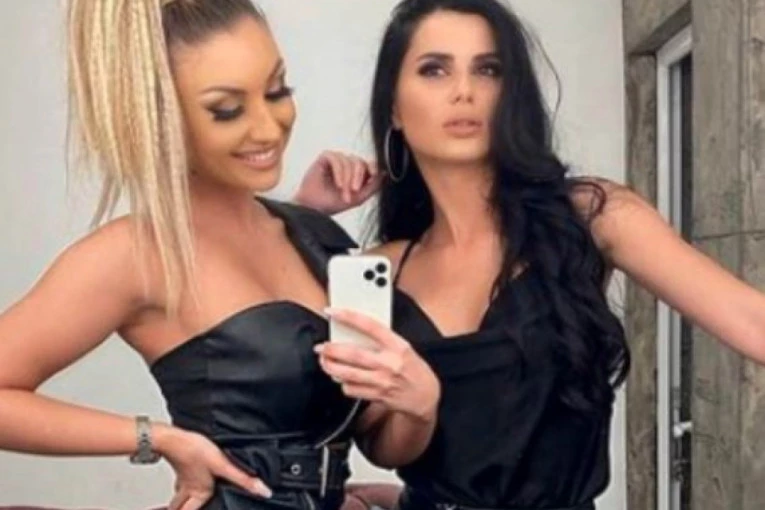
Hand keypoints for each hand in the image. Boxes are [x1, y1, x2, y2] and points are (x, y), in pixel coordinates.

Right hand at [153, 424, 271, 509]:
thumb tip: (263, 491)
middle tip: (184, 507)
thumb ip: (243, 479)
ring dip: (181, 500)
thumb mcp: (222, 465)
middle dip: (181, 509)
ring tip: (184, 502)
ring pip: (179, 495)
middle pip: (180, 507)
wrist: (172, 437)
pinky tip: (190, 475)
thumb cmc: (194, 450)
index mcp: (199, 493)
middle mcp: (188, 489)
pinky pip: (181, 480)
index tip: (211, 509)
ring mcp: (183, 477)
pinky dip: (183, 483)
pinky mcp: (181, 465)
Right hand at [293, 151, 381, 214]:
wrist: (313, 208)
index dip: (373, 167)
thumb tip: (384, 174)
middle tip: (352, 193)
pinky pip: (337, 159)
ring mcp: (336, 159)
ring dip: (347, 179)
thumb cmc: (332, 203)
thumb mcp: (358, 198)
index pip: (369, 163)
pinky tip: (338, 184)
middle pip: (360, 162)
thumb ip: (372, 187)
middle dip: (357, 179)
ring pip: (349, 161)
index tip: (374, 174)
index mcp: (356, 172)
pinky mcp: (325, 157)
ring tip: (342, 193)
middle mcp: (347, 163)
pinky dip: (339, 172)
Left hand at [315, 308, 439, 421]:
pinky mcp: (377, 396)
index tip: (333, 312)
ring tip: (325, 361)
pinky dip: (343, 383)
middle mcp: (389, 363)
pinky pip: (352, 389)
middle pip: (352, 354)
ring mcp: (382, 381)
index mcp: (397, 346)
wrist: (427, 396)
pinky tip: (342, 379)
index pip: (369, 326)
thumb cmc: (415, 369)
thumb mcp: (404, 348)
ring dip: (331, 367)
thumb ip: (383, 340)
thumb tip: (356, 332)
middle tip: (321, 346)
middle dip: (331, 349)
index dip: (348, 317)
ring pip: (348, 373)